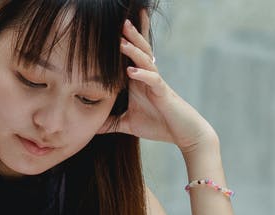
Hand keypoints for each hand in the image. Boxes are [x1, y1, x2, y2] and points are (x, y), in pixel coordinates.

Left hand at [98, 10, 216, 154]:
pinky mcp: (163, 93)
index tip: (111, 31)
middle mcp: (147, 78)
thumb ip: (111, 122)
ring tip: (122, 41)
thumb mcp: (128, 124)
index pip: (129, 58)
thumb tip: (92, 127)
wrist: (182, 133)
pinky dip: (142, 75)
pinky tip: (131, 71)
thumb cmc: (158, 125)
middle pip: (139, 52)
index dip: (125, 43)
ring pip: (145, 61)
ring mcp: (156, 83)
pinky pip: (153, 80)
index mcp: (138, 81)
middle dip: (130, 37)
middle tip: (121, 22)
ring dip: (133, 51)